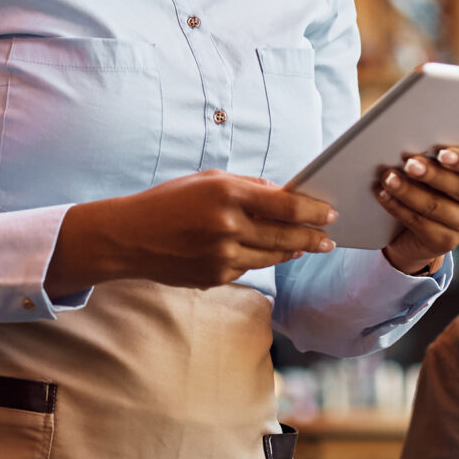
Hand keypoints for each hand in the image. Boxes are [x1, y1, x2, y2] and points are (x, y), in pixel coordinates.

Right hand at [47, 172, 336, 295]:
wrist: (128, 237)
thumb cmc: (168, 202)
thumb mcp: (206, 180)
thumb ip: (247, 187)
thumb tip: (284, 196)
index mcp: (226, 193)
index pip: (285, 204)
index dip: (313, 210)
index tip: (330, 213)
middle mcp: (227, 225)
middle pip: (285, 236)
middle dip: (312, 237)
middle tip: (329, 239)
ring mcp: (221, 256)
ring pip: (271, 257)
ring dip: (291, 252)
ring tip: (305, 247)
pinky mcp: (215, 277)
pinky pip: (248, 269)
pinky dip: (260, 260)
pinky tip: (271, 255)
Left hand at [376, 145, 458, 275]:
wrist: (431, 215)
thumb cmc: (442, 173)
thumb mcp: (449, 160)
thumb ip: (445, 150)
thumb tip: (419, 136)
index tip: (442, 153)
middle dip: (431, 175)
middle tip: (408, 163)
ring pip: (436, 207)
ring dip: (408, 191)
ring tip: (388, 177)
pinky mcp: (447, 242)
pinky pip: (420, 223)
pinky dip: (398, 207)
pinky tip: (384, 195)